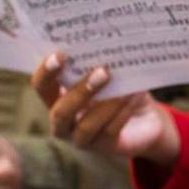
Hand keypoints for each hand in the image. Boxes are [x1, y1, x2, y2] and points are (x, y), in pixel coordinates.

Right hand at [30, 52, 179, 164]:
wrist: (147, 119)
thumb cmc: (120, 89)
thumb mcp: (109, 74)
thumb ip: (99, 62)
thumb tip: (102, 41)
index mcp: (57, 98)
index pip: (41, 87)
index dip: (46, 72)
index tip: (61, 54)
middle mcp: (64, 122)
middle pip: (60, 111)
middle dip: (80, 91)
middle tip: (103, 71)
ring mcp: (82, 138)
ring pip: (86, 126)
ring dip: (106, 104)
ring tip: (124, 87)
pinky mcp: (106, 147)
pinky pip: (110, 131)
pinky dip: (122, 112)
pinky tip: (134, 96)